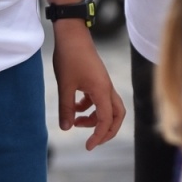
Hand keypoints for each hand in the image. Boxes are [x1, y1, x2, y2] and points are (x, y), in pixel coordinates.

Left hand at [52, 22, 126, 149]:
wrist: (72, 34)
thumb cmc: (70, 57)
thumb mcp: (65, 85)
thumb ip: (66, 108)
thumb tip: (65, 128)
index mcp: (101, 90)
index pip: (106, 119)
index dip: (98, 136)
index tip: (88, 147)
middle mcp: (107, 87)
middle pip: (117, 115)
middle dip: (107, 131)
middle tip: (93, 141)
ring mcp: (103, 83)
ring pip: (109, 107)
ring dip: (96, 119)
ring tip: (76, 123)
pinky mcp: (97, 79)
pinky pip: (99, 99)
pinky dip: (89, 108)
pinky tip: (74, 107)